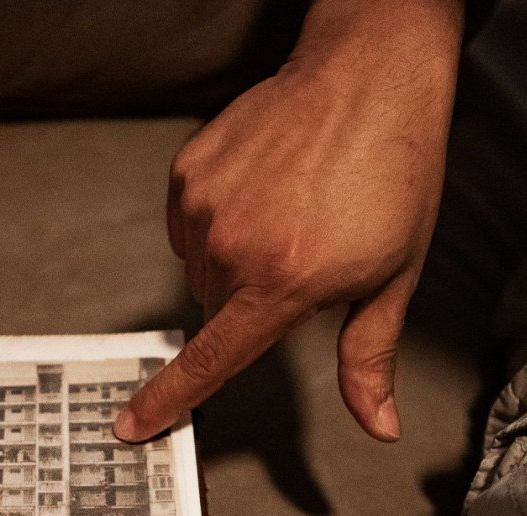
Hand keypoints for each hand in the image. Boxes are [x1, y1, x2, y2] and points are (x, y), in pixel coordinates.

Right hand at [116, 0, 462, 444]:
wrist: (368, 78)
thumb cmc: (392, 171)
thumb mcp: (395, 276)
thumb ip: (369, 358)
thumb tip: (378, 425)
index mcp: (283, 284)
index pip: (211, 361)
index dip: (167, 400)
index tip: (131, 424)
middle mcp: (234, 248)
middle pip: (216, 311)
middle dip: (250, 302)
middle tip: (301, 258)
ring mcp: (205, 205)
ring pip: (200, 266)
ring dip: (233, 259)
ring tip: (286, 215)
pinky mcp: (189, 171)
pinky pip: (188, 222)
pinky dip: (218, 218)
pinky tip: (262, 191)